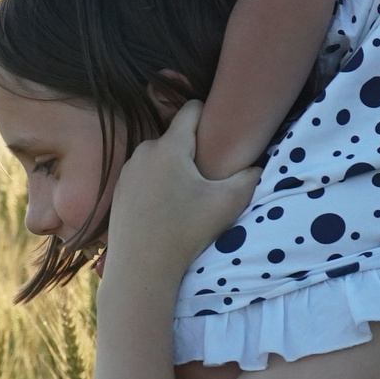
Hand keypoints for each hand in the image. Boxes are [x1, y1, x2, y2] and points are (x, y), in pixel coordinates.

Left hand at [104, 102, 261, 283]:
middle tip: (210, 174)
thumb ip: (249, 177)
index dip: (210, 115)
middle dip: (194, 149)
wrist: (141, 269)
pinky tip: (167, 207)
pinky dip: (157, 183)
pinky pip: (145, 175)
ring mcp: (128, 171)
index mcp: (169, 147)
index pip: (191, 110)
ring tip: (188, 194)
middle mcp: (144, 152)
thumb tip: (259, 165)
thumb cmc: (185, 233)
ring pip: (159, 157)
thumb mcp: (227, 204)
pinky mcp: (120, 190)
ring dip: (175, 168)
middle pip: (176, 137)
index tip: (222, 131)